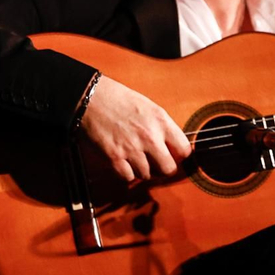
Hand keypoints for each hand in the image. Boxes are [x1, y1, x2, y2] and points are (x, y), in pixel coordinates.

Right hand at [78, 77, 192, 183]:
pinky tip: (122, 161)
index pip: (184, 150)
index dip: (178, 155)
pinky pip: (128, 177)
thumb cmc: (117, 99)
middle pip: (168, 169)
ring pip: (147, 175)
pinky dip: (125, 172)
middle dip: (162, 168)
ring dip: (141, 170)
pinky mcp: (115, 158)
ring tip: (133, 157)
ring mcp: (132, 148)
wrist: (90, 97)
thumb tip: (171, 147)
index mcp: (161, 121)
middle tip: (154, 163)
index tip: (172, 155)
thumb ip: (162, 127)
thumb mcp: (148, 106)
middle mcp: (149, 136)